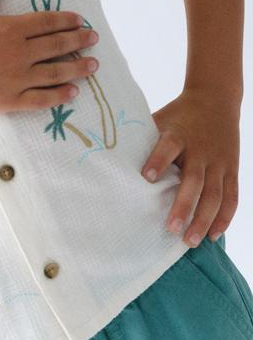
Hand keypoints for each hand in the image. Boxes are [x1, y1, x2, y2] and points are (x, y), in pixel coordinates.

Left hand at [140, 87, 241, 246]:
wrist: (215, 99)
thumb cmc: (179, 114)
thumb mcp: (161, 119)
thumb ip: (143, 138)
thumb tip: (109, 153)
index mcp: (179, 134)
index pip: (168, 147)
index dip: (158, 160)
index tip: (146, 177)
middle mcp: (200, 149)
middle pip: (194, 180)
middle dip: (183, 205)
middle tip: (170, 228)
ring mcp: (219, 161)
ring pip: (214, 194)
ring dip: (204, 219)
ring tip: (190, 240)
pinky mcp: (231, 169)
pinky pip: (230, 197)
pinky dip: (224, 217)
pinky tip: (213, 234)